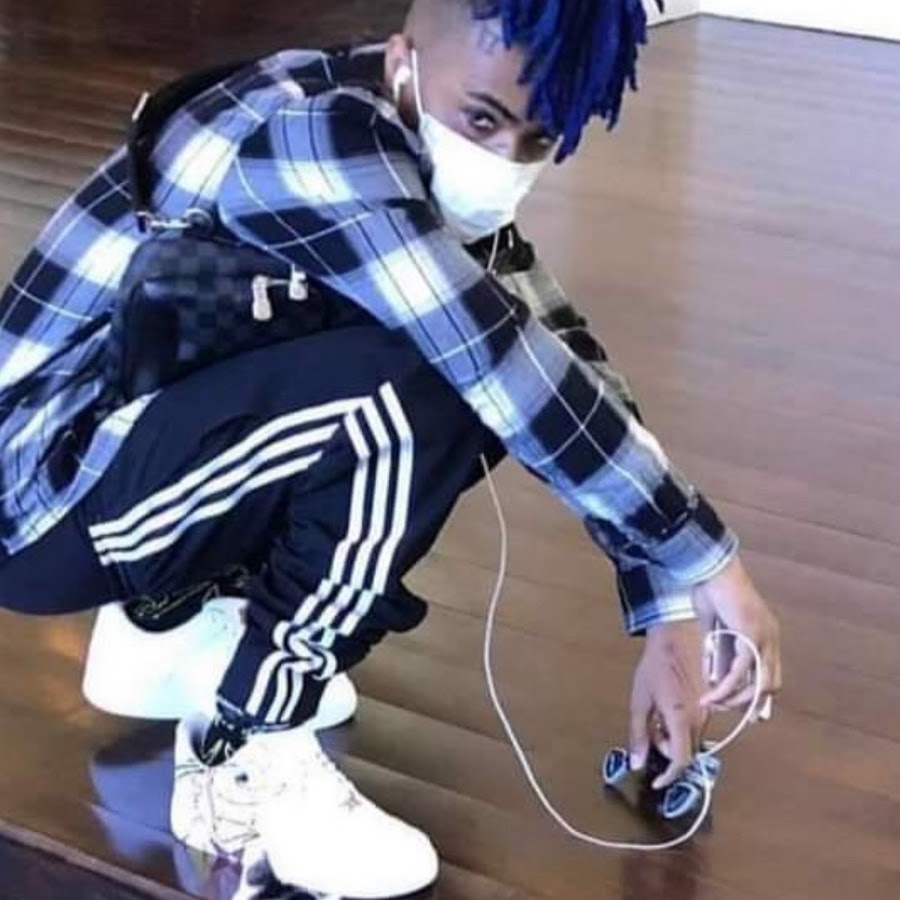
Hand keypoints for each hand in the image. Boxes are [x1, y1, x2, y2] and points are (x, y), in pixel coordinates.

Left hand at [630, 620, 707, 788]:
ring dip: (674, 739)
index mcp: (681, 718)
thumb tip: (637, 763)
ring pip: (693, 740)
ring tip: (656, 717)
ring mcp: (708, 710)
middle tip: (650, 734)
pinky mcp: (710, 703)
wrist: (676, 636)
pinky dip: (682, 728)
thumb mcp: (640, 700)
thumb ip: (639, 733)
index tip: (657, 782)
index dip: (669, 777)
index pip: (681, 761)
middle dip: (667, 752)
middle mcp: (700, 718)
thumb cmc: (655, 666)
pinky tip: (668, 710)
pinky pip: (697, 726)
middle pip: (687, 753)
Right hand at [694, 555, 781, 712]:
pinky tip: (712, 694)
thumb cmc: (710, 590)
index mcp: (764, 634)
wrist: (710, 567)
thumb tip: (715, 679)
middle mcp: (770, 637)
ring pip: (760, 683)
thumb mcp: (714, 629)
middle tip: (725, 709)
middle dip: (749, 703)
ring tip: (714, 704)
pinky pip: (740, 670)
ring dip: (737, 700)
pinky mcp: (750, 635)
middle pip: (771, 684)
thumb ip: (718, 654)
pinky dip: (727, 686)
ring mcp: (764, 637)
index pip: (769, 673)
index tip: (735, 707)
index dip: (755, 694)